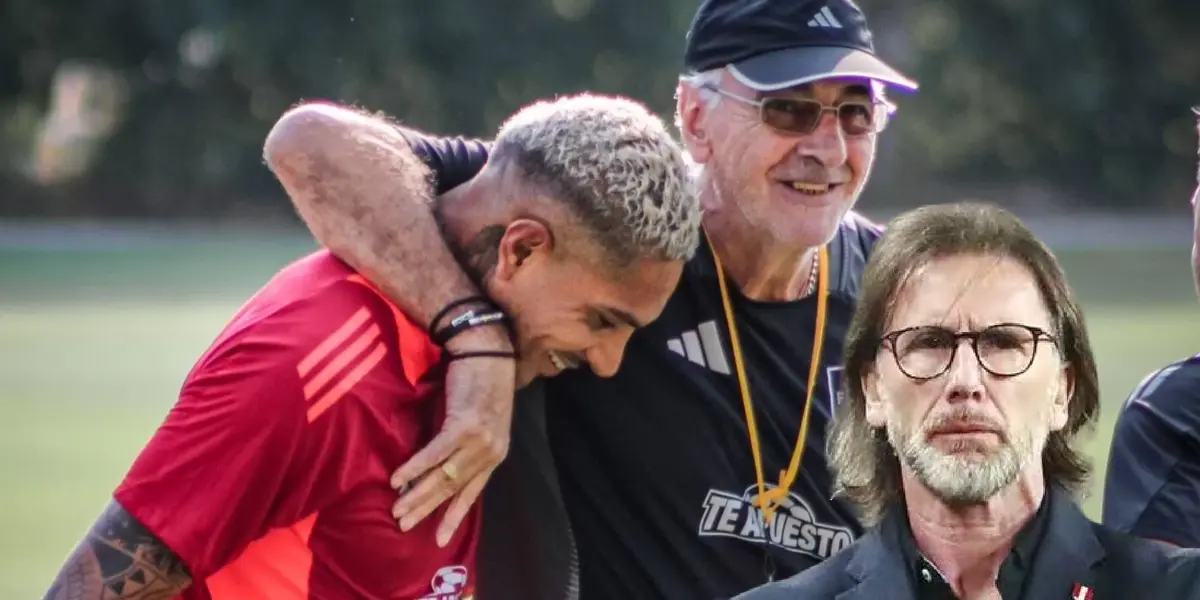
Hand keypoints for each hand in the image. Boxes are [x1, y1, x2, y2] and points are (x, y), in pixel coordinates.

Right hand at [391, 327, 515, 546]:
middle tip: (404, 525)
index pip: (472, 493)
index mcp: (495, 454)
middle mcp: (490, 452)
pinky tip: (398, 479)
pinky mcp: (464, 426)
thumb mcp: (480, 420)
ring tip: (397, 509)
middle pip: (454, 489)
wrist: (488, 351)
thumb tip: (439, 465)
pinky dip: (415, 468)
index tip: (439, 540)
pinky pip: (435, 454)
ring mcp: (479, 441)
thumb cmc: (481, 381)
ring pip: (444, 476)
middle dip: (427, 510)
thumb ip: (465, 444)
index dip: (454, 516)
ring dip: (417, 494)